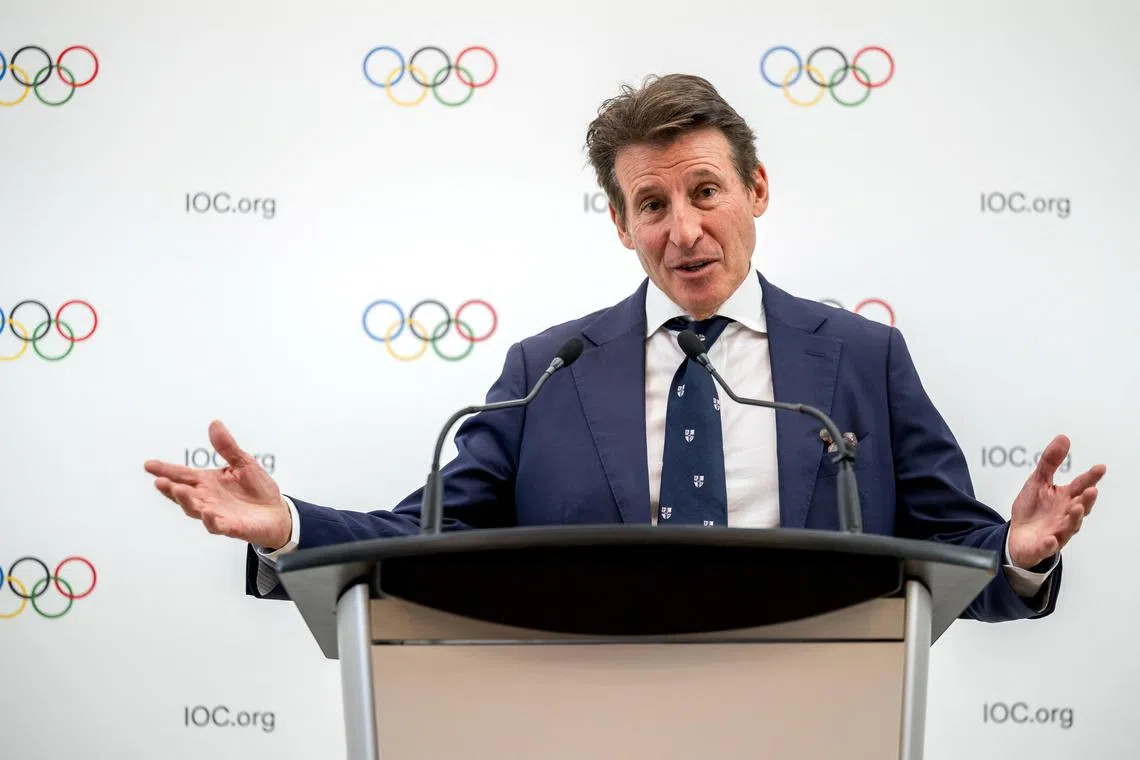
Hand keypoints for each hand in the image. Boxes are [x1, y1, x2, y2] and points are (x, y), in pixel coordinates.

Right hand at [144, 420, 290, 548]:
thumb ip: (227, 447)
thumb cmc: (257, 488)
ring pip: (195, 510)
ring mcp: (216, 514)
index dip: (165, 470)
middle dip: (171, 488)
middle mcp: (207, 499)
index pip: (182, 475)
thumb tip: (214, 424)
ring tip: (179, 490)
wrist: (277, 512)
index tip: (148, 465)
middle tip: (160, 481)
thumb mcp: (244, 462)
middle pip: (183, 494)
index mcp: (207, 482)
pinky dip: (212, 520)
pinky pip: (218, 525)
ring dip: (186, 501)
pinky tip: (208, 513)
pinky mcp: (231, 527)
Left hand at [1007, 434, 1105, 568]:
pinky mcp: (1043, 546)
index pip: (1081, 486)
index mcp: (1065, 498)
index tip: (1100, 467)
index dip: (1091, 477)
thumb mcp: (1038, 481)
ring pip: (1069, 527)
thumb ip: (1050, 462)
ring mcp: (1056, 532)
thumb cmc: (1033, 509)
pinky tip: (1050, 539)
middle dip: (1087, 500)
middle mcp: (1065, 515)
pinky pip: (1048, 546)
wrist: (1018, 536)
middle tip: (1091, 490)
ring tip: (1076, 508)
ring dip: (1074, 518)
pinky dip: (1050, 543)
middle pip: (1080, 508)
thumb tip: (1064, 438)